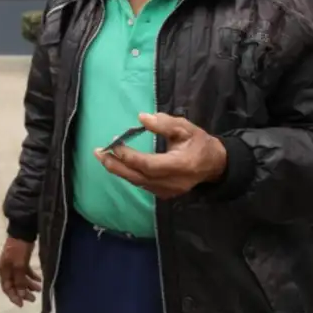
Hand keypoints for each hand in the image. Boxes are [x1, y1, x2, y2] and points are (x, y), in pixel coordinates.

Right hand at [0, 237, 41, 306]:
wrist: (23, 231)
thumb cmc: (18, 248)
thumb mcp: (19, 265)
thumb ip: (19, 280)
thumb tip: (21, 294)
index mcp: (3, 270)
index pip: (7, 288)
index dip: (14, 297)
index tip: (22, 304)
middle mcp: (7, 269)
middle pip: (14, 285)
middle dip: (23, 292)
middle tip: (33, 298)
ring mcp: (15, 264)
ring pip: (21, 279)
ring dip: (29, 285)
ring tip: (39, 289)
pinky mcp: (22, 260)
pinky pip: (26, 272)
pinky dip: (32, 276)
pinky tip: (39, 279)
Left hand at [95, 112, 226, 198]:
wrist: (213, 165)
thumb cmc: (198, 142)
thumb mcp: (186, 128)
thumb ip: (165, 124)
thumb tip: (141, 118)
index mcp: (181, 165)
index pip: (150, 165)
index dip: (130, 156)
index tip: (115, 144)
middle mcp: (173, 182)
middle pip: (139, 177)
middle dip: (116, 165)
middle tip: (98, 153)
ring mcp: (168, 191)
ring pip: (138, 182)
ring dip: (118, 170)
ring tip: (102, 157)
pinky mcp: (164, 194)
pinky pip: (141, 184)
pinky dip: (128, 174)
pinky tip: (116, 164)